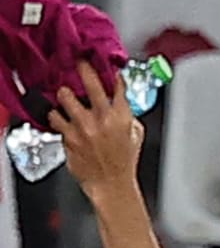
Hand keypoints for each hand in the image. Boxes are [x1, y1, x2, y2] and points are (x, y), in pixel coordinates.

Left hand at [44, 59, 141, 201]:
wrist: (110, 185)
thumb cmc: (122, 164)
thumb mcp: (135, 137)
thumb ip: (127, 117)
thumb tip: (121, 103)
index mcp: (122, 118)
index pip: (118, 87)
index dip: (111, 73)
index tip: (106, 66)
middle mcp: (102, 119)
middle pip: (90, 83)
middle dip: (84, 69)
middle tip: (78, 62)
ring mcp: (83, 126)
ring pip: (66, 96)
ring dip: (64, 94)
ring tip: (65, 95)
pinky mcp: (68, 135)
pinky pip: (55, 117)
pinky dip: (55, 115)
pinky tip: (58, 115)